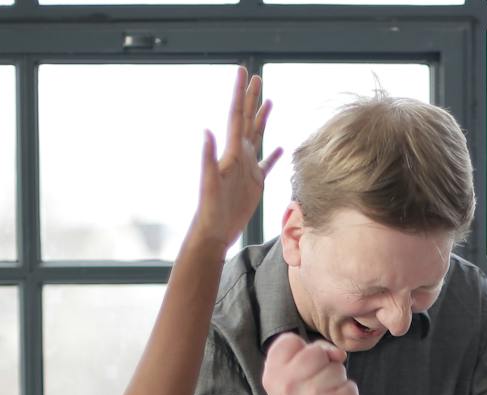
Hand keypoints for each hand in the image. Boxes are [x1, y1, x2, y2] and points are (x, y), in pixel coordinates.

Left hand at [190, 67, 282, 251]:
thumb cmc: (210, 209)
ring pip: (257, 136)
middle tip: (257, 77)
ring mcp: (247, 168)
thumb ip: (208, 157)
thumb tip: (206, 132)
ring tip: (269, 100)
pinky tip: (280, 147)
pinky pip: (267, 164)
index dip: (240, 94)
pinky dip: (274, 154)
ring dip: (262, 118)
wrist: (214, 231)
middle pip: (248, 120)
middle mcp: (239, 155)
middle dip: (252, 98)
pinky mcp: (255, 183)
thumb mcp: (208, 182)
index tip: (244, 72)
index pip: (237, 116)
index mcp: (231, 152)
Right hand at [264, 332, 358, 394]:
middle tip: (314, 382)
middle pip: (317, 352)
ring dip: (336, 380)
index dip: (301, 351)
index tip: (299, 369)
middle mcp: (289, 384)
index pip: (291, 340)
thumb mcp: (289, 372)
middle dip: (322, 363)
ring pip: (338, 369)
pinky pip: (351, 388)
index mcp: (273, 372)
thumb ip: (311, 350)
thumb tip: (339, 354)